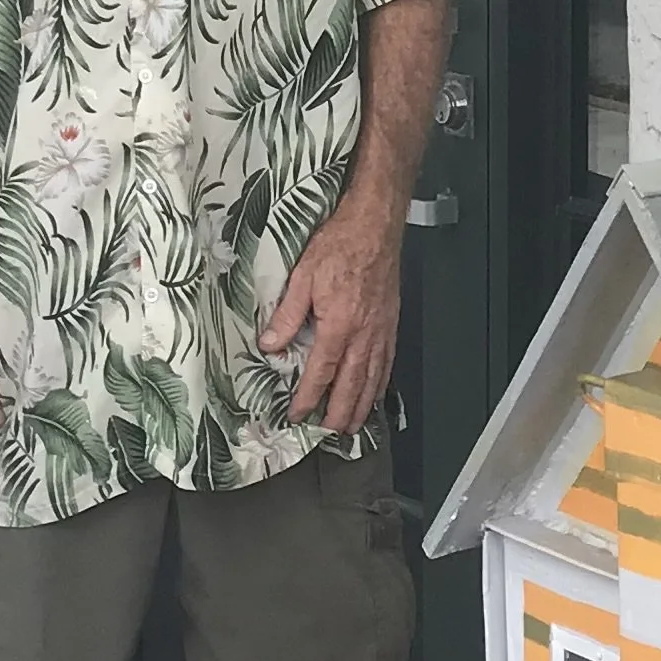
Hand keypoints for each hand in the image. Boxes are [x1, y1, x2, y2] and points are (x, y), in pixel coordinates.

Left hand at [260, 195, 401, 433]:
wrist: (375, 227)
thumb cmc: (339, 246)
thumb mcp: (302, 277)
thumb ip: (287, 315)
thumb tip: (270, 345)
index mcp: (338, 326)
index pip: (321, 373)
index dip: (308, 398)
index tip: (298, 415)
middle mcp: (362, 335)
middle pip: (351, 385)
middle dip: (340, 413)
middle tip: (331, 434)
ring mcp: (380, 332)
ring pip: (372, 379)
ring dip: (362, 405)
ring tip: (354, 426)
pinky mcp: (390, 324)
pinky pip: (387, 362)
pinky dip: (381, 384)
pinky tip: (375, 393)